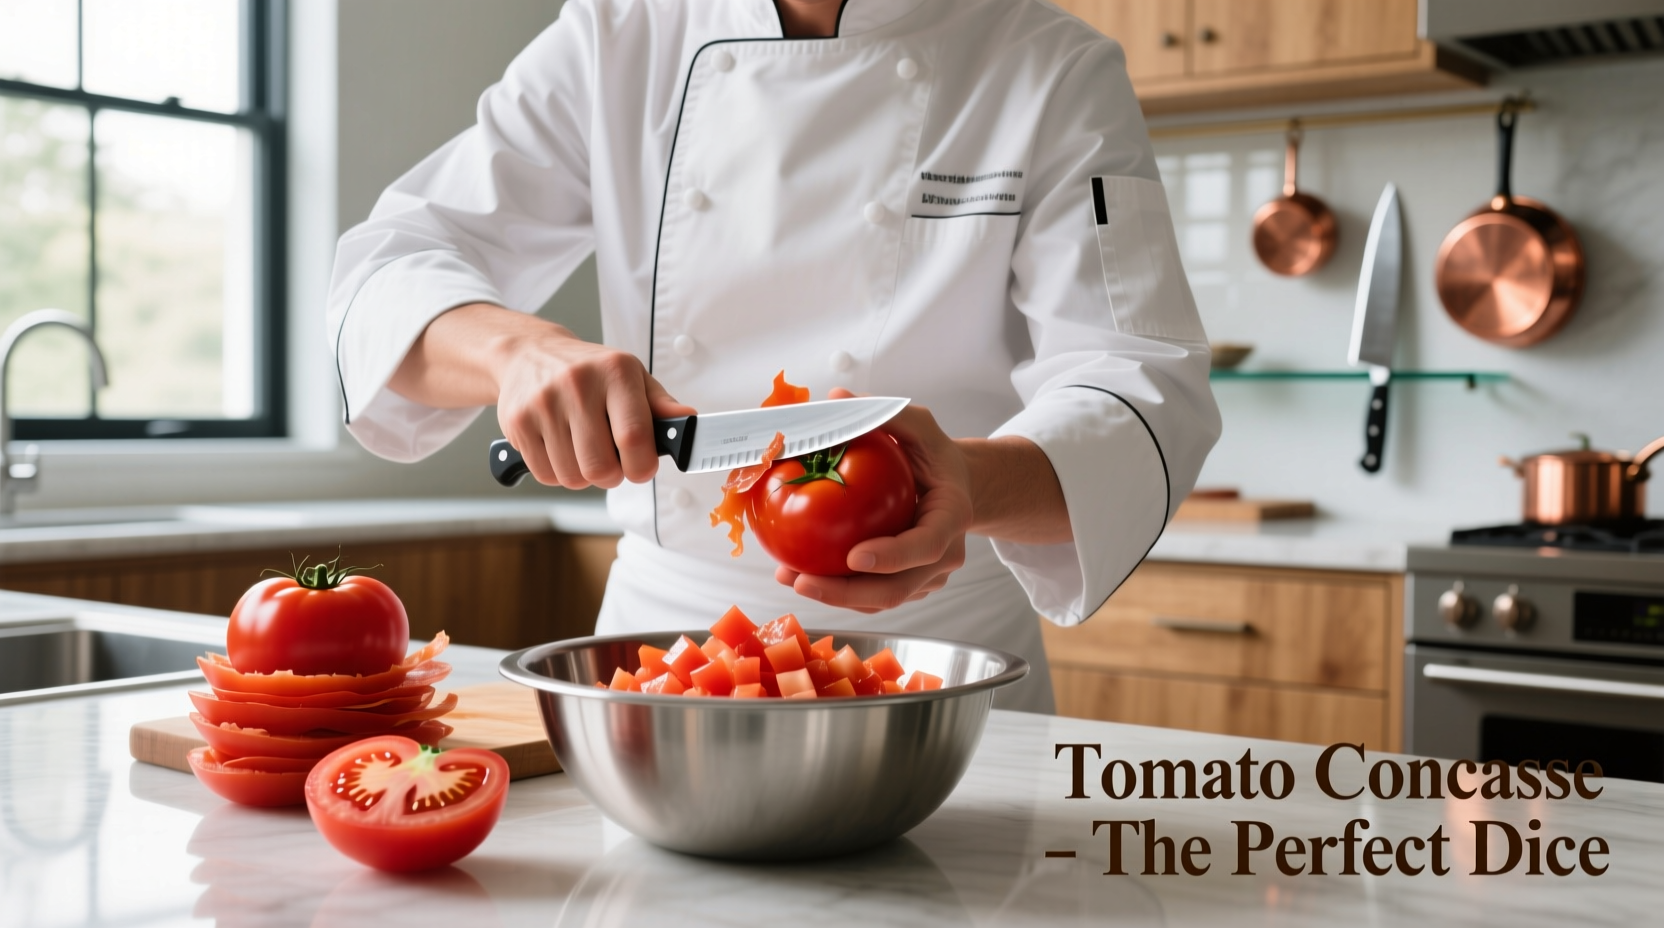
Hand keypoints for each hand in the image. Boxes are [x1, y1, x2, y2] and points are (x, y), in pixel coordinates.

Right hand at [389, 303, 694, 488]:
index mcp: (616, 372)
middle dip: (613, 476)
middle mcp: (578, 384)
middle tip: (612, 461)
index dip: (641, 466)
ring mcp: (543, 403)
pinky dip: (558, 473)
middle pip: (601, 467)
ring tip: (584, 450)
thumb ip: (662, 405)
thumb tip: (689, 422)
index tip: (641, 468)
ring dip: (584, 476)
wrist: (528, 353)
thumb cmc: (590, 371)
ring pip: (573, 477)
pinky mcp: (517, 422)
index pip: (633, 437)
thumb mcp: (632, 377)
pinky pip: (545, 475)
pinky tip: (561, 448)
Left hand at [775, 389, 972, 613]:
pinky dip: (836, 591)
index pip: (927, 545)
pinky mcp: (907, 585)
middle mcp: (945, 555)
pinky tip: (798, 575)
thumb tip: (836, 397)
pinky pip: (871, 597)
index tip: (854, 557)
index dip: (893, 557)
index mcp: (952, 516)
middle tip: (803, 581)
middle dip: (847, 593)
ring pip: (881, 600)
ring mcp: (927, 576)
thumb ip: (884, 413)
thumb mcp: (918, 426)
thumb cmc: (933, 456)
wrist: (955, 487)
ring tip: (789, 577)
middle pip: (898, 589)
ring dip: (834, 597)